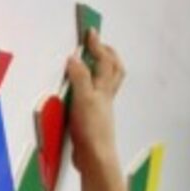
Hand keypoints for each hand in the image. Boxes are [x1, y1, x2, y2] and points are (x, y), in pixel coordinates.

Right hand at [64, 29, 126, 182]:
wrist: (95, 158)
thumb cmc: (91, 129)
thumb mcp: (84, 99)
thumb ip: (80, 78)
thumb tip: (75, 58)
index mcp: (104, 89)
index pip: (104, 61)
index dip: (97, 45)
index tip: (89, 32)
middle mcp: (105, 97)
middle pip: (114, 71)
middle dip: (108, 55)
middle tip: (98, 45)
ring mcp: (101, 109)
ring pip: (106, 84)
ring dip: (102, 70)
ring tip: (91, 63)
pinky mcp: (93, 120)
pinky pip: (95, 97)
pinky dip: (91, 87)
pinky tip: (81, 91)